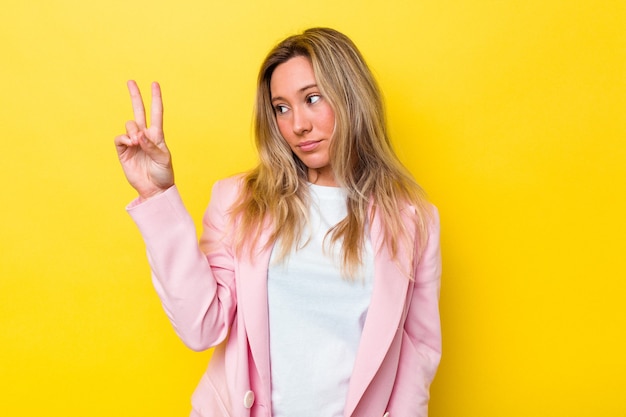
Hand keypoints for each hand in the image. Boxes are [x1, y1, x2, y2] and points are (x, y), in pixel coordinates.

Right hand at [114, 80, 173, 200]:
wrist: (154, 190)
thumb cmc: (163, 174)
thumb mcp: (163, 159)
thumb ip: (152, 145)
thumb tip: (138, 134)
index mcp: (157, 136)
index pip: (157, 113)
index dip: (156, 99)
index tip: (155, 84)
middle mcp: (145, 136)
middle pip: (139, 112)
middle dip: (135, 96)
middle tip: (130, 81)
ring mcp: (133, 143)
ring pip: (129, 125)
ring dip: (132, 130)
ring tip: (137, 142)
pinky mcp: (123, 152)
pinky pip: (120, 138)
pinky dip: (124, 138)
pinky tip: (130, 144)